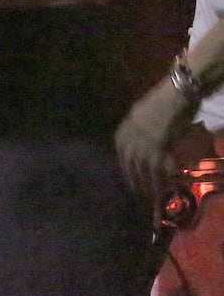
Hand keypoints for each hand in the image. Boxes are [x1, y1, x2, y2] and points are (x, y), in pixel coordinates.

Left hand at [114, 77, 190, 213]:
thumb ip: (134, 133)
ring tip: (152, 201)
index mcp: (122, 132)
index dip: (127, 174)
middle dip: (135, 185)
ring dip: (148, 188)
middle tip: (139, 199)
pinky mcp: (158, 149)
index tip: (131, 185)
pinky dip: (161, 183)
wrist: (175, 94)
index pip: (121, 159)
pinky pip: (158, 171)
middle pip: (130, 169)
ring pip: (143, 173)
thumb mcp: (138, 117)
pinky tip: (164, 191)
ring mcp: (142, 145)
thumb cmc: (159, 102)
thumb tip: (135, 149)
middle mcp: (129, 140)